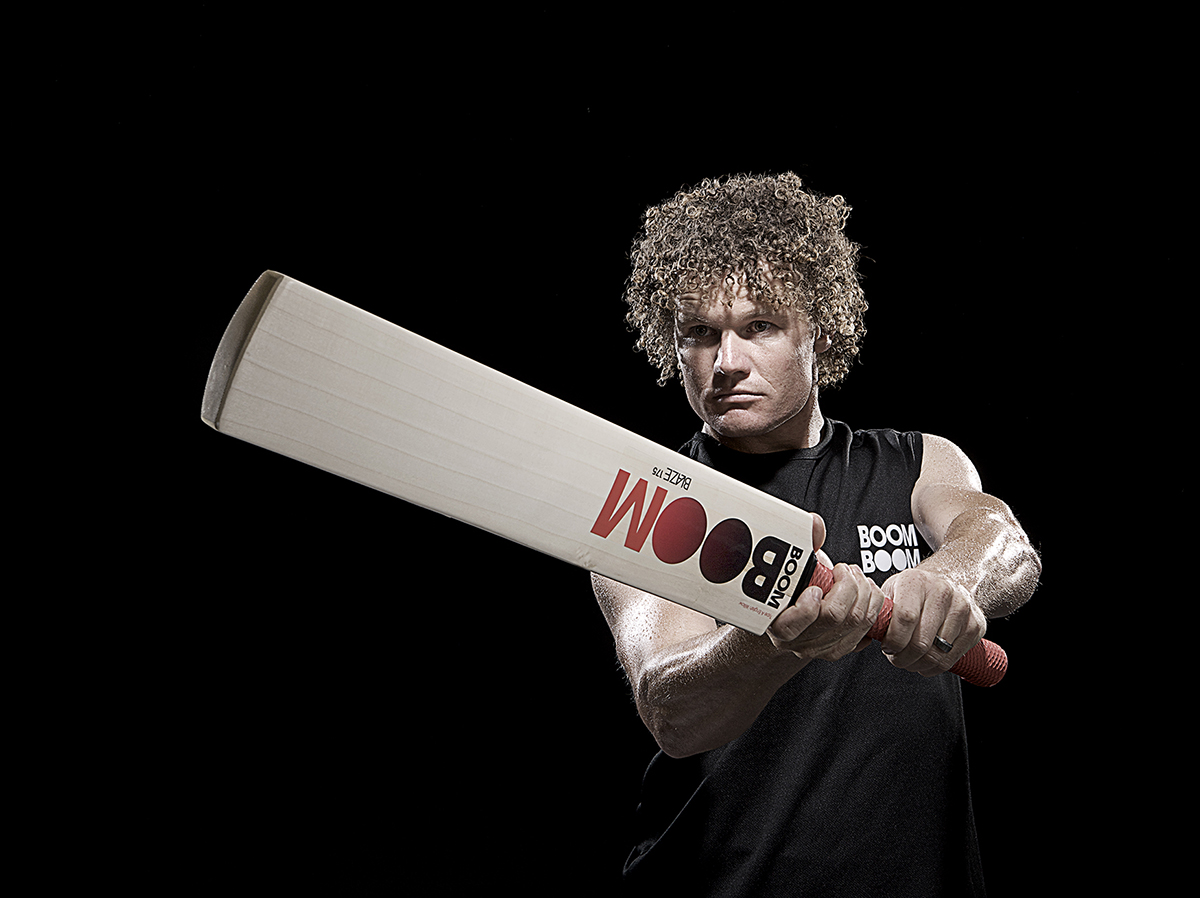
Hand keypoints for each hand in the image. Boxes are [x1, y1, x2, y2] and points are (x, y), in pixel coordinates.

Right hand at [767, 514, 885, 661]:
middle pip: (834, 617)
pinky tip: (866, 592)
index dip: (808, 606)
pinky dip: (873, 606)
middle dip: (848, 586)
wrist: (791, 606)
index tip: (815, 587)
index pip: (792, 625)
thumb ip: (800, 540)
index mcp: (775, 623)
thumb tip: (815, 524)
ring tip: (857, 576)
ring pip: (856, 622)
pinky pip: (867, 630)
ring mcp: (820, 648)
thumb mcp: (790, 561)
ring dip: (865, 592)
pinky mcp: (841, 648)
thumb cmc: (789, 581)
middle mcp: (796, 641)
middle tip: (845, 570)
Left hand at [879, 567, 985, 675]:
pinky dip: (933, 667)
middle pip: (920, 641)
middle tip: (895, 657)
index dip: (893, 640)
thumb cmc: (914, 591)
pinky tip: (924, 661)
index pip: (905, 618)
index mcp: (916, 581)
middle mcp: (942, 592)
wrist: (950, 580)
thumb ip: (878, 610)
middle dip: (902, 658)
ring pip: (936, 654)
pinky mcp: (976, 626)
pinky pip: (950, 659)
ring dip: (916, 664)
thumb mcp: (892, 590)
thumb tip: (860, 633)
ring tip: (908, 659)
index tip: (886, 647)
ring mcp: (963, 609)